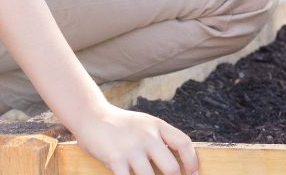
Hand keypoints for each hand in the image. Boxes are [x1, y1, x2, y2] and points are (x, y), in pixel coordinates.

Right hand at [74, 106, 197, 174]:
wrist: (91, 116)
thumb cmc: (120, 125)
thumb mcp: (145, 124)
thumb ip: (160, 138)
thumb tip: (179, 160)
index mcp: (157, 126)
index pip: (184, 143)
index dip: (192, 162)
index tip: (193, 174)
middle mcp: (148, 136)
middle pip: (171, 168)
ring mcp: (132, 148)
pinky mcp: (116, 159)